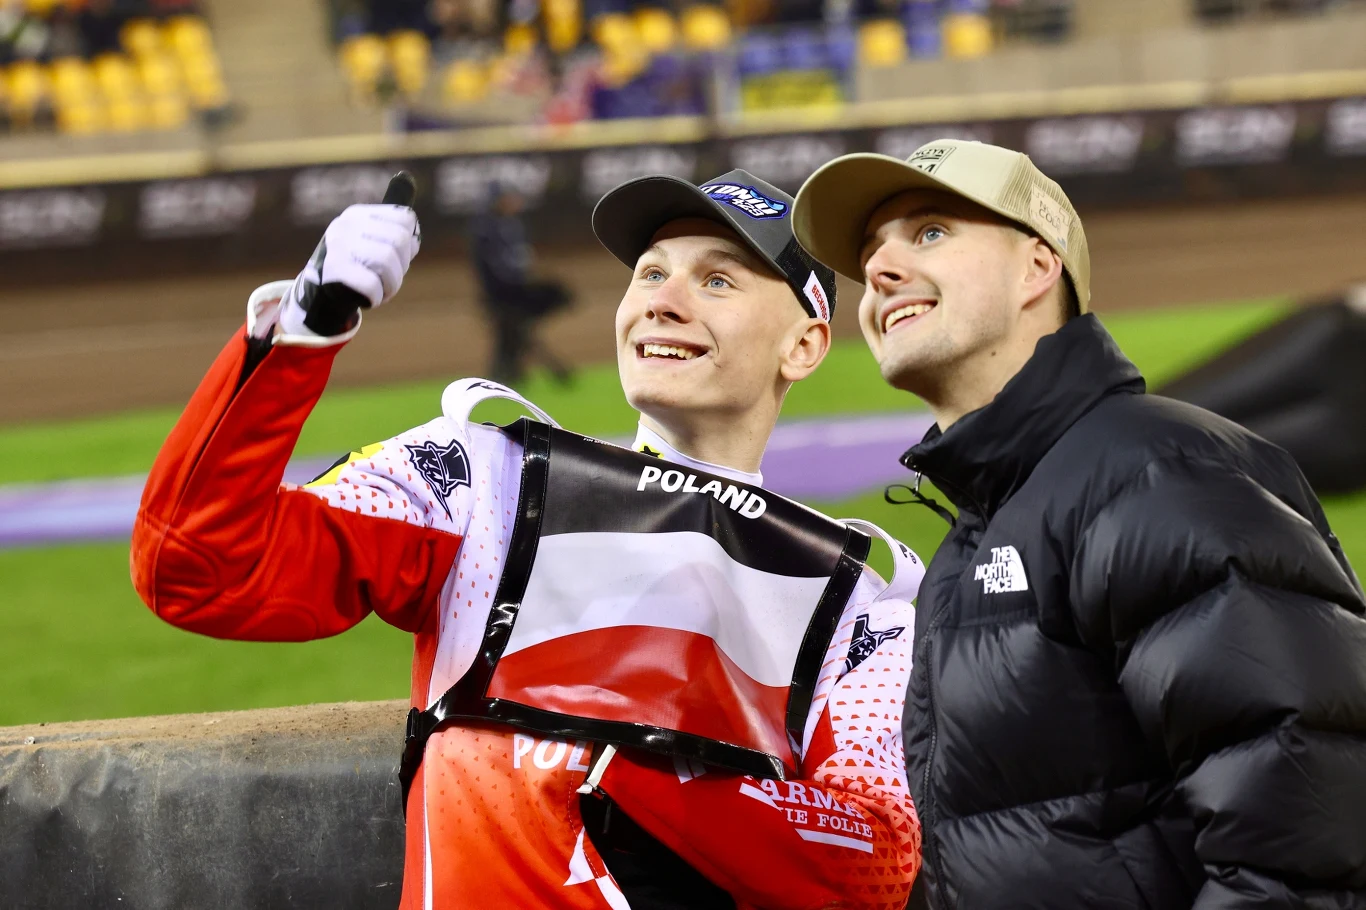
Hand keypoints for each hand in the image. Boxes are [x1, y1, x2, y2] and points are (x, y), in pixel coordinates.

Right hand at [282, 174, 419, 336]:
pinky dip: (377, 296)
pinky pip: (372, 285)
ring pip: (388, 263)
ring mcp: (338, 246)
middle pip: (400, 241)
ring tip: (379, 288)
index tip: (396, 257)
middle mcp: (346, 224)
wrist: (322, 295)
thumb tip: (405, 176)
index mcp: (359, 214)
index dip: (409, 246)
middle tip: (387, 277)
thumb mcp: (374, 238)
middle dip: (401, 267)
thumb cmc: (357, 266)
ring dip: (391, 285)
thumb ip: (393, 218)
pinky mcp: (334, 270)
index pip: (406, 220)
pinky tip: (369, 297)